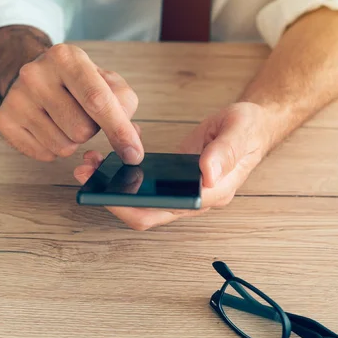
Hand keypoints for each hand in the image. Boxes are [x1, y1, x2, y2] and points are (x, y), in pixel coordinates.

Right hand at [0, 43, 143, 163]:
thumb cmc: (79, 82)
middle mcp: (35, 73)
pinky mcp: (4, 121)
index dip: (119, 131)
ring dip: (73, 141)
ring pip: (64, 147)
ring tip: (65, 119)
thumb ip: (125, 107)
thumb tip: (131, 146)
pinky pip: (44, 155)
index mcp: (66, 57)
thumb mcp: (107, 82)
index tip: (133, 154)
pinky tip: (49, 128)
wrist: (37, 76)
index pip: (97, 101)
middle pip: (82, 130)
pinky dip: (54, 149)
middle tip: (82, 113)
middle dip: (92, 131)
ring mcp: (16, 98)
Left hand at [74, 102, 272, 229]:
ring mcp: (183, 189)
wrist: (253, 125)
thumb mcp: (241, 130)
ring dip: (114, 186)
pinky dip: (125, 174)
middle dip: (112, 198)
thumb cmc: (249, 129)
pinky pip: (146, 184)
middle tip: (85, 174)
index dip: (132, 206)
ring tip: (90, 163)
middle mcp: (194, 197)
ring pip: (142, 199)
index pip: (165, 211)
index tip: (106, 191)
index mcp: (211, 192)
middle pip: (147, 212)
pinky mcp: (175, 177)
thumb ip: (225, 152)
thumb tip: (205, 175)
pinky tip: (111, 156)